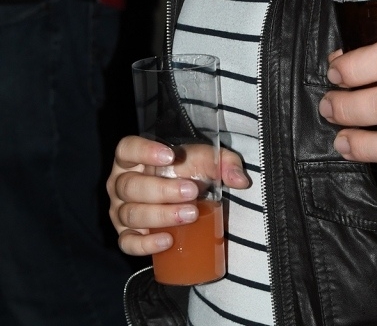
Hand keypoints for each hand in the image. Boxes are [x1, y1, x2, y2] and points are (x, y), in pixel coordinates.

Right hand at [107, 136, 249, 256]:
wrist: (182, 196)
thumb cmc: (187, 173)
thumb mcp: (206, 161)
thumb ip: (224, 163)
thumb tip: (240, 180)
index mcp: (132, 158)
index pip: (127, 149)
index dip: (144, 151)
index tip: (170, 155)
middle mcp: (120, 184)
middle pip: (131, 186)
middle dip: (163, 191)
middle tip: (191, 192)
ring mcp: (119, 211)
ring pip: (131, 214)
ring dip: (161, 216)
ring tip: (190, 214)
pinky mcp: (126, 235)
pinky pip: (128, 243)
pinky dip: (146, 244)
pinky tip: (167, 241)